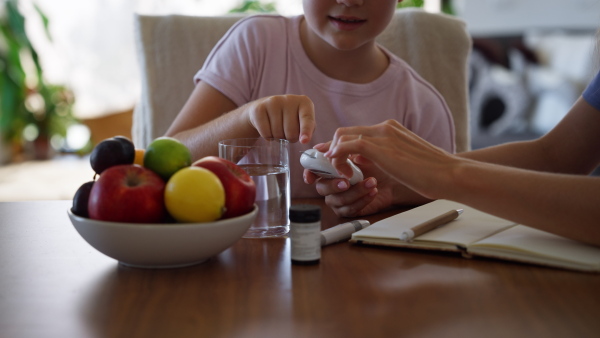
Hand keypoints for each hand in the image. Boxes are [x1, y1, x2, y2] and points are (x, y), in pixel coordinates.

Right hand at [244, 95, 314, 143]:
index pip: (307, 118)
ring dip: (278, 137)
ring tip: (277, 129)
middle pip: (291, 131)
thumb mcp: (301, 121)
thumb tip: (304, 140)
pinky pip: (266, 133)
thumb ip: (308, 129)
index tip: (304, 141)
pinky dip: (268, 137)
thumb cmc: (288, 118)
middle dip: (290, 138)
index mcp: (304, 102)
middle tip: (287, 133)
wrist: (264, 109)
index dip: (306, 131)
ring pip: (278, 133)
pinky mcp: (259, 109)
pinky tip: (268, 129)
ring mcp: (273, 102)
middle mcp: (289, 99)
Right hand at [303, 143, 415, 216]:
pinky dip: (362, 200)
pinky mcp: (351, 209)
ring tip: (372, 182)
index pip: (312, 170)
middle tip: (347, 181)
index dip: (309, 173)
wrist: (397, 175)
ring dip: (354, 191)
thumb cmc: (378, 160)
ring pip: (337, 200)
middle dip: (334, 185)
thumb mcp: (360, 149)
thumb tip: (319, 148)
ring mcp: (341, 198)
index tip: (311, 177)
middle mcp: (332, 184)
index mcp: (330, 168)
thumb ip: (340, 147)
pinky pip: (350, 210)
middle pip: (322, 188)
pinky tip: (373, 192)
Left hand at [325, 120, 457, 199]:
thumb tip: (366, 161)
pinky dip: (339, 158)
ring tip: (341, 175)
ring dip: (335, 156)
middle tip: (332, 169)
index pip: (356, 132)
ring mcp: (383, 135)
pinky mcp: (381, 147)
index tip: (333, 160)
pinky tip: (345, 173)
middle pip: (344, 132)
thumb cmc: (433, 173)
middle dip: (332, 150)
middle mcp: (385, 127)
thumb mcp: (405, 160)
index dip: (340, 146)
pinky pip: (347, 146)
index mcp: (391, 129)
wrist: (450, 173)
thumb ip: (386, 155)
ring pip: (342, 137)